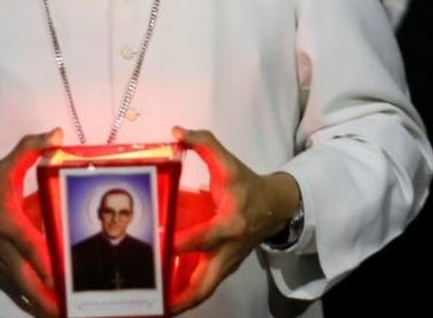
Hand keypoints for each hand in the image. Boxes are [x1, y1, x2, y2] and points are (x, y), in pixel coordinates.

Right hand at [0, 128, 60, 317]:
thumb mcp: (4, 168)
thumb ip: (30, 149)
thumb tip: (57, 135)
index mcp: (8, 222)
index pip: (28, 243)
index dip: (45, 260)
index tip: (63, 274)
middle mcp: (6, 249)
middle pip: (27, 280)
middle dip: (48, 297)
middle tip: (72, 308)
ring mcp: (3, 265)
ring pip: (25, 292)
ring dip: (44, 305)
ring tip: (67, 315)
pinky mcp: (3, 273)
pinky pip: (21, 292)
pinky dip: (36, 303)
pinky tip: (54, 312)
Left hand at [169, 127, 300, 314]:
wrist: (275, 207)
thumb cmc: (247, 185)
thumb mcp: (228, 162)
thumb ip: (204, 143)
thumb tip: (177, 132)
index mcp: (230, 223)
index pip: (205, 237)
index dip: (183, 242)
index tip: (162, 245)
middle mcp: (230, 249)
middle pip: (207, 282)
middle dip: (183, 296)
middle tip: (157, 303)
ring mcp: (228, 262)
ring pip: (205, 290)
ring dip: (183, 302)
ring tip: (156, 310)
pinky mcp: (226, 268)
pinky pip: (206, 287)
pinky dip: (188, 296)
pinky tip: (166, 301)